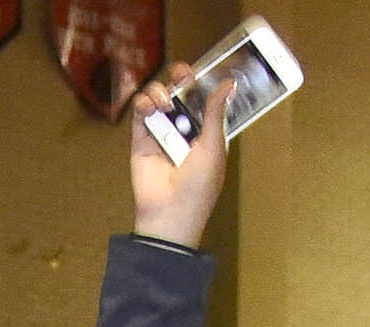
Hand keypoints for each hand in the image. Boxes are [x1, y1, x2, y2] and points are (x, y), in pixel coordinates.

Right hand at [128, 64, 233, 246]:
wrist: (170, 213)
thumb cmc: (198, 187)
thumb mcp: (214, 146)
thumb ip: (215, 113)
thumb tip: (229, 84)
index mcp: (205, 132)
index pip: (204, 98)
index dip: (203, 82)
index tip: (204, 70)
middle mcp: (183, 130)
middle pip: (180, 93)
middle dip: (181, 78)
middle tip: (183, 74)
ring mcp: (162, 133)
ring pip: (159, 98)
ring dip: (161, 92)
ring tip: (165, 103)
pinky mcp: (141, 139)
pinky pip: (141, 113)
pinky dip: (144, 104)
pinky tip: (150, 108)